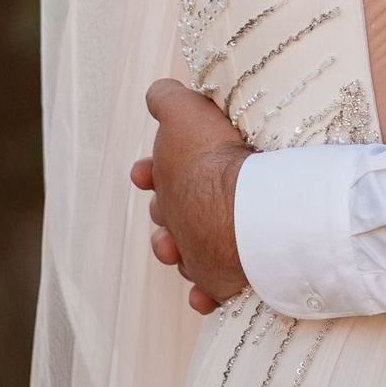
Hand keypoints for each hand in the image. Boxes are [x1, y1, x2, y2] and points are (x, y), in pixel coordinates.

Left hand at [134, 78, 253, 313]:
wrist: (241, 205)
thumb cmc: (212, 158)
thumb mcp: (184, 113)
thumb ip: (167, 101)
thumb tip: (157, 90)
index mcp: (167, 185)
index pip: (152, 178)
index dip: (149, 172)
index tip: (144, 171)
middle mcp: (177, 224)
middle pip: (167, 221)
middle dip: (168, 215)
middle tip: (178, 206)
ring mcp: (199, 257)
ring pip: (184, 258)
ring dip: (183, 253)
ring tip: (184, 248)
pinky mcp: (224, 282)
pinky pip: (210, 294)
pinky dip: (205, 294)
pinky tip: (203, 295)